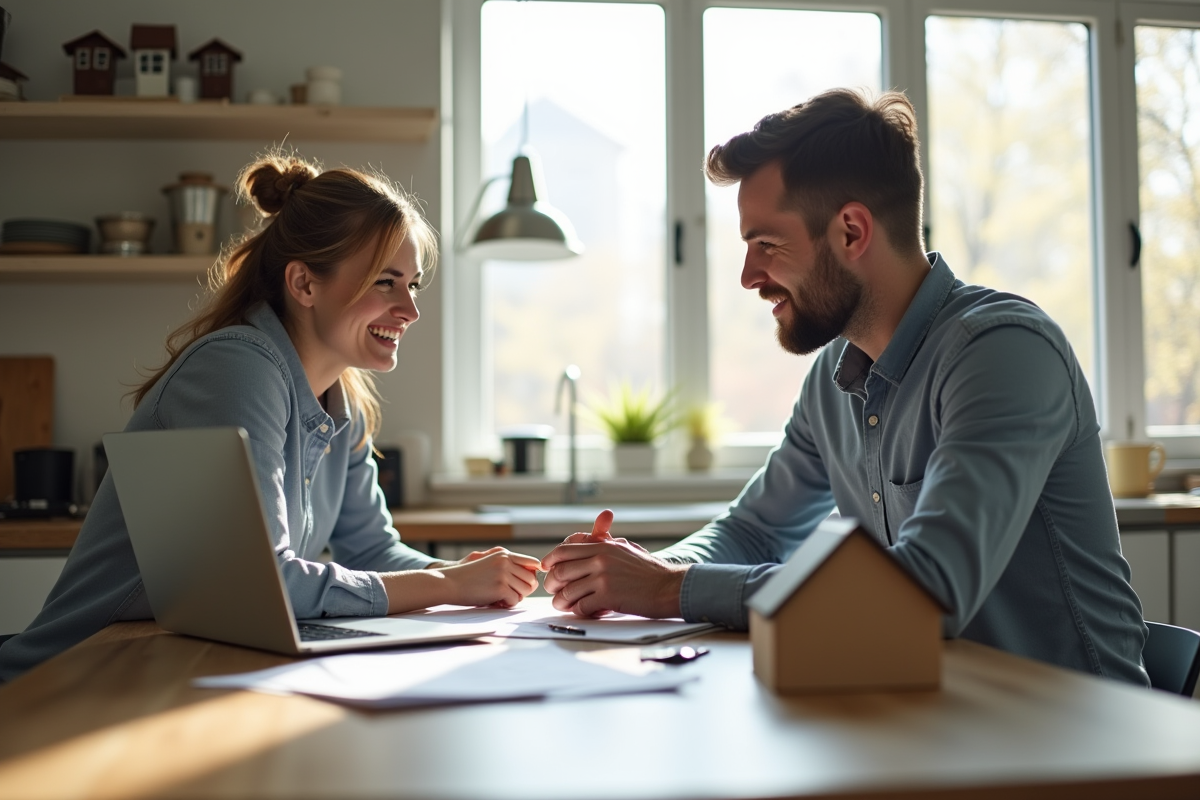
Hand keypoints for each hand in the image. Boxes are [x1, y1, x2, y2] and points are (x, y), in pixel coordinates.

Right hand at [433, 548, 540, 607]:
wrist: (449, 583)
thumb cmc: (468, 577)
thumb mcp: (489, 564)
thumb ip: (508, 566)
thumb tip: (533, 575)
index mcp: (503, 554)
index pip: (532, 562)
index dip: (532, 575)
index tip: (525, 584)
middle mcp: (506, 561)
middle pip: (531, 579)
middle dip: (524, 590)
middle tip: (510, 594)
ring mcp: (503, 574)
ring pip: (526, 590)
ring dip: (516, 597)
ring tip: (503, 598)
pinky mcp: (500, 588)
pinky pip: (515, 600)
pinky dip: (508, 604)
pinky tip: (497, 602)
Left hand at [541, 510, 687, 618]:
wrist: (669, 587)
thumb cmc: (648, 571)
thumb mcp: (625, 549)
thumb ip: (605, 542)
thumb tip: (587, 537)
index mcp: (603, 545)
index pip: (564, 550)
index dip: (550, 561)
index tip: (546, 569)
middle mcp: (600, 558)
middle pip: (560, 571)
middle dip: (552, 584)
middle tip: (554, 592)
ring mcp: (603, 577)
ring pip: (567, 592)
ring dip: (562, 602)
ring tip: (565, 606)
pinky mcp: (608, 596)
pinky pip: (581, 606)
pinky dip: (579, 611)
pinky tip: (586, 611)